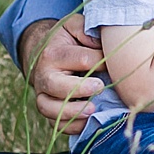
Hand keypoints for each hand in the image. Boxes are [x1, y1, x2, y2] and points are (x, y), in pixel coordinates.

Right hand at [18, 16, 108, 130]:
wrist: (41, 52)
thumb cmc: (65, 39)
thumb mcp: (74, 26)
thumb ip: (86, 29)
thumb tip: (101, 45)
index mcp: (53, 53)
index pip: (79, 59)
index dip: (99, 61)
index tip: (111, 62)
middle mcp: (44, 75)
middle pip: (56, 86)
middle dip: (79, 89)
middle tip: (99, 87)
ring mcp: (43, 94)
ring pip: (49, 108)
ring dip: (72, 112)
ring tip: (92, 110)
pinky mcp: (47, 109)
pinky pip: (54, 124)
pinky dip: (69, 127)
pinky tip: (87, 123)